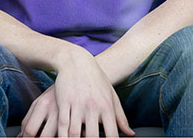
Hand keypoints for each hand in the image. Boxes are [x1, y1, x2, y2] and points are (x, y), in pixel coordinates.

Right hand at [19, 47, 133, 137]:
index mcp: (107, 107)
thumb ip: (121, 117)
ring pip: (74, 132)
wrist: (77, 61)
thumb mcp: (112, 96)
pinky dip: (62, 135)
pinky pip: (62, 123)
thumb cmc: (97, 80)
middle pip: (92, 136)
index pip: (111, 134)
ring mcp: (77, 105)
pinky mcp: (64, 102)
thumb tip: (131, 134)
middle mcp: (93, 107)